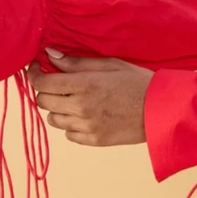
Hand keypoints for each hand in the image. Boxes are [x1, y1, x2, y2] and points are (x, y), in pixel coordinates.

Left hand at [27, 52, 154, 145]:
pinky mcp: (94, 140)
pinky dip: (71, 125)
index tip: (38, 68)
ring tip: (74, 100)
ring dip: (58, 108)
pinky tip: (85, 115)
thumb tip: (50, 56)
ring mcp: (86, 126)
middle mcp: (81, 107)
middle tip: (57, 84)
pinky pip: (69, 134)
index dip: (34, 74)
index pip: (42, 82)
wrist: (162, 110)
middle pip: (43, 101)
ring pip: (53, 119)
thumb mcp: (109, 64)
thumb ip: (77, 62)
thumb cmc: (138, 82)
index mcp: (84, 84)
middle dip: (45, 91)